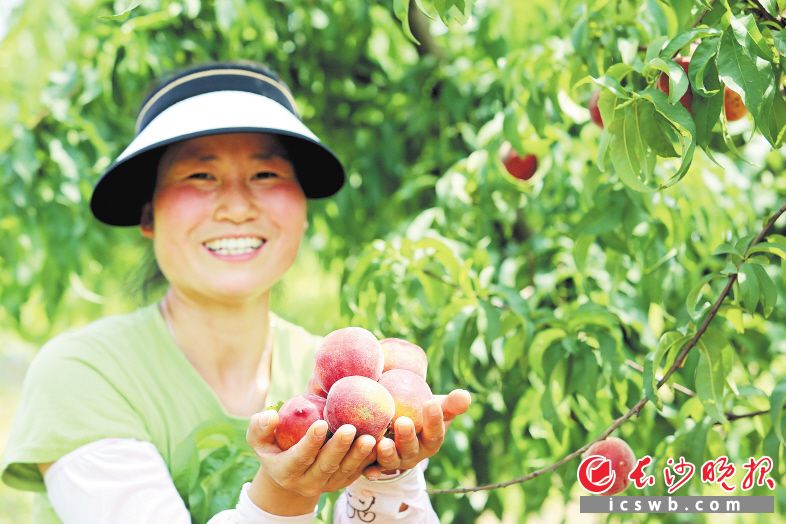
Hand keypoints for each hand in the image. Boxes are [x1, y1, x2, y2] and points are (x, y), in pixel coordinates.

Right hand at [245, 410, 377, 514]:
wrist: (289, 470)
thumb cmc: (273, 446)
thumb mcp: (259, 438)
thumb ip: (260, 427)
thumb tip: (271, 416)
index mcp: (286, 471)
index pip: (299, 458)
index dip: (310, 443)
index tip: (320, 423)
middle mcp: (307, 482)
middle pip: (326, 466)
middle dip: (339, 448)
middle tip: (350, 428)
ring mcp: (327, 484)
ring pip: (345, 471)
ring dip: (358, 455)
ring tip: (370, 438)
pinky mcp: (343, 481)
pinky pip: (357, 471)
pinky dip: (368, 458)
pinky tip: (379, 442)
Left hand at [363, 389, 470, 478]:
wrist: (398, 420)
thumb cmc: (420, 411)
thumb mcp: (436, 405)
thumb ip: (451, 403)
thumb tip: (465, 396)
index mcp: (431, 440)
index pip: (435, 432)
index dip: (434, 420)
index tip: (430, 403)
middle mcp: (414, 453)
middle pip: (412, 448)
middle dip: (408, 437)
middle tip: (403, 422)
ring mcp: (396, 460)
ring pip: (392, 460)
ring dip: (388, 454)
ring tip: (383, 443)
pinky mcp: (377, 465)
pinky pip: (373, 468)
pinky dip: (370, 469)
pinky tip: (366, 469)